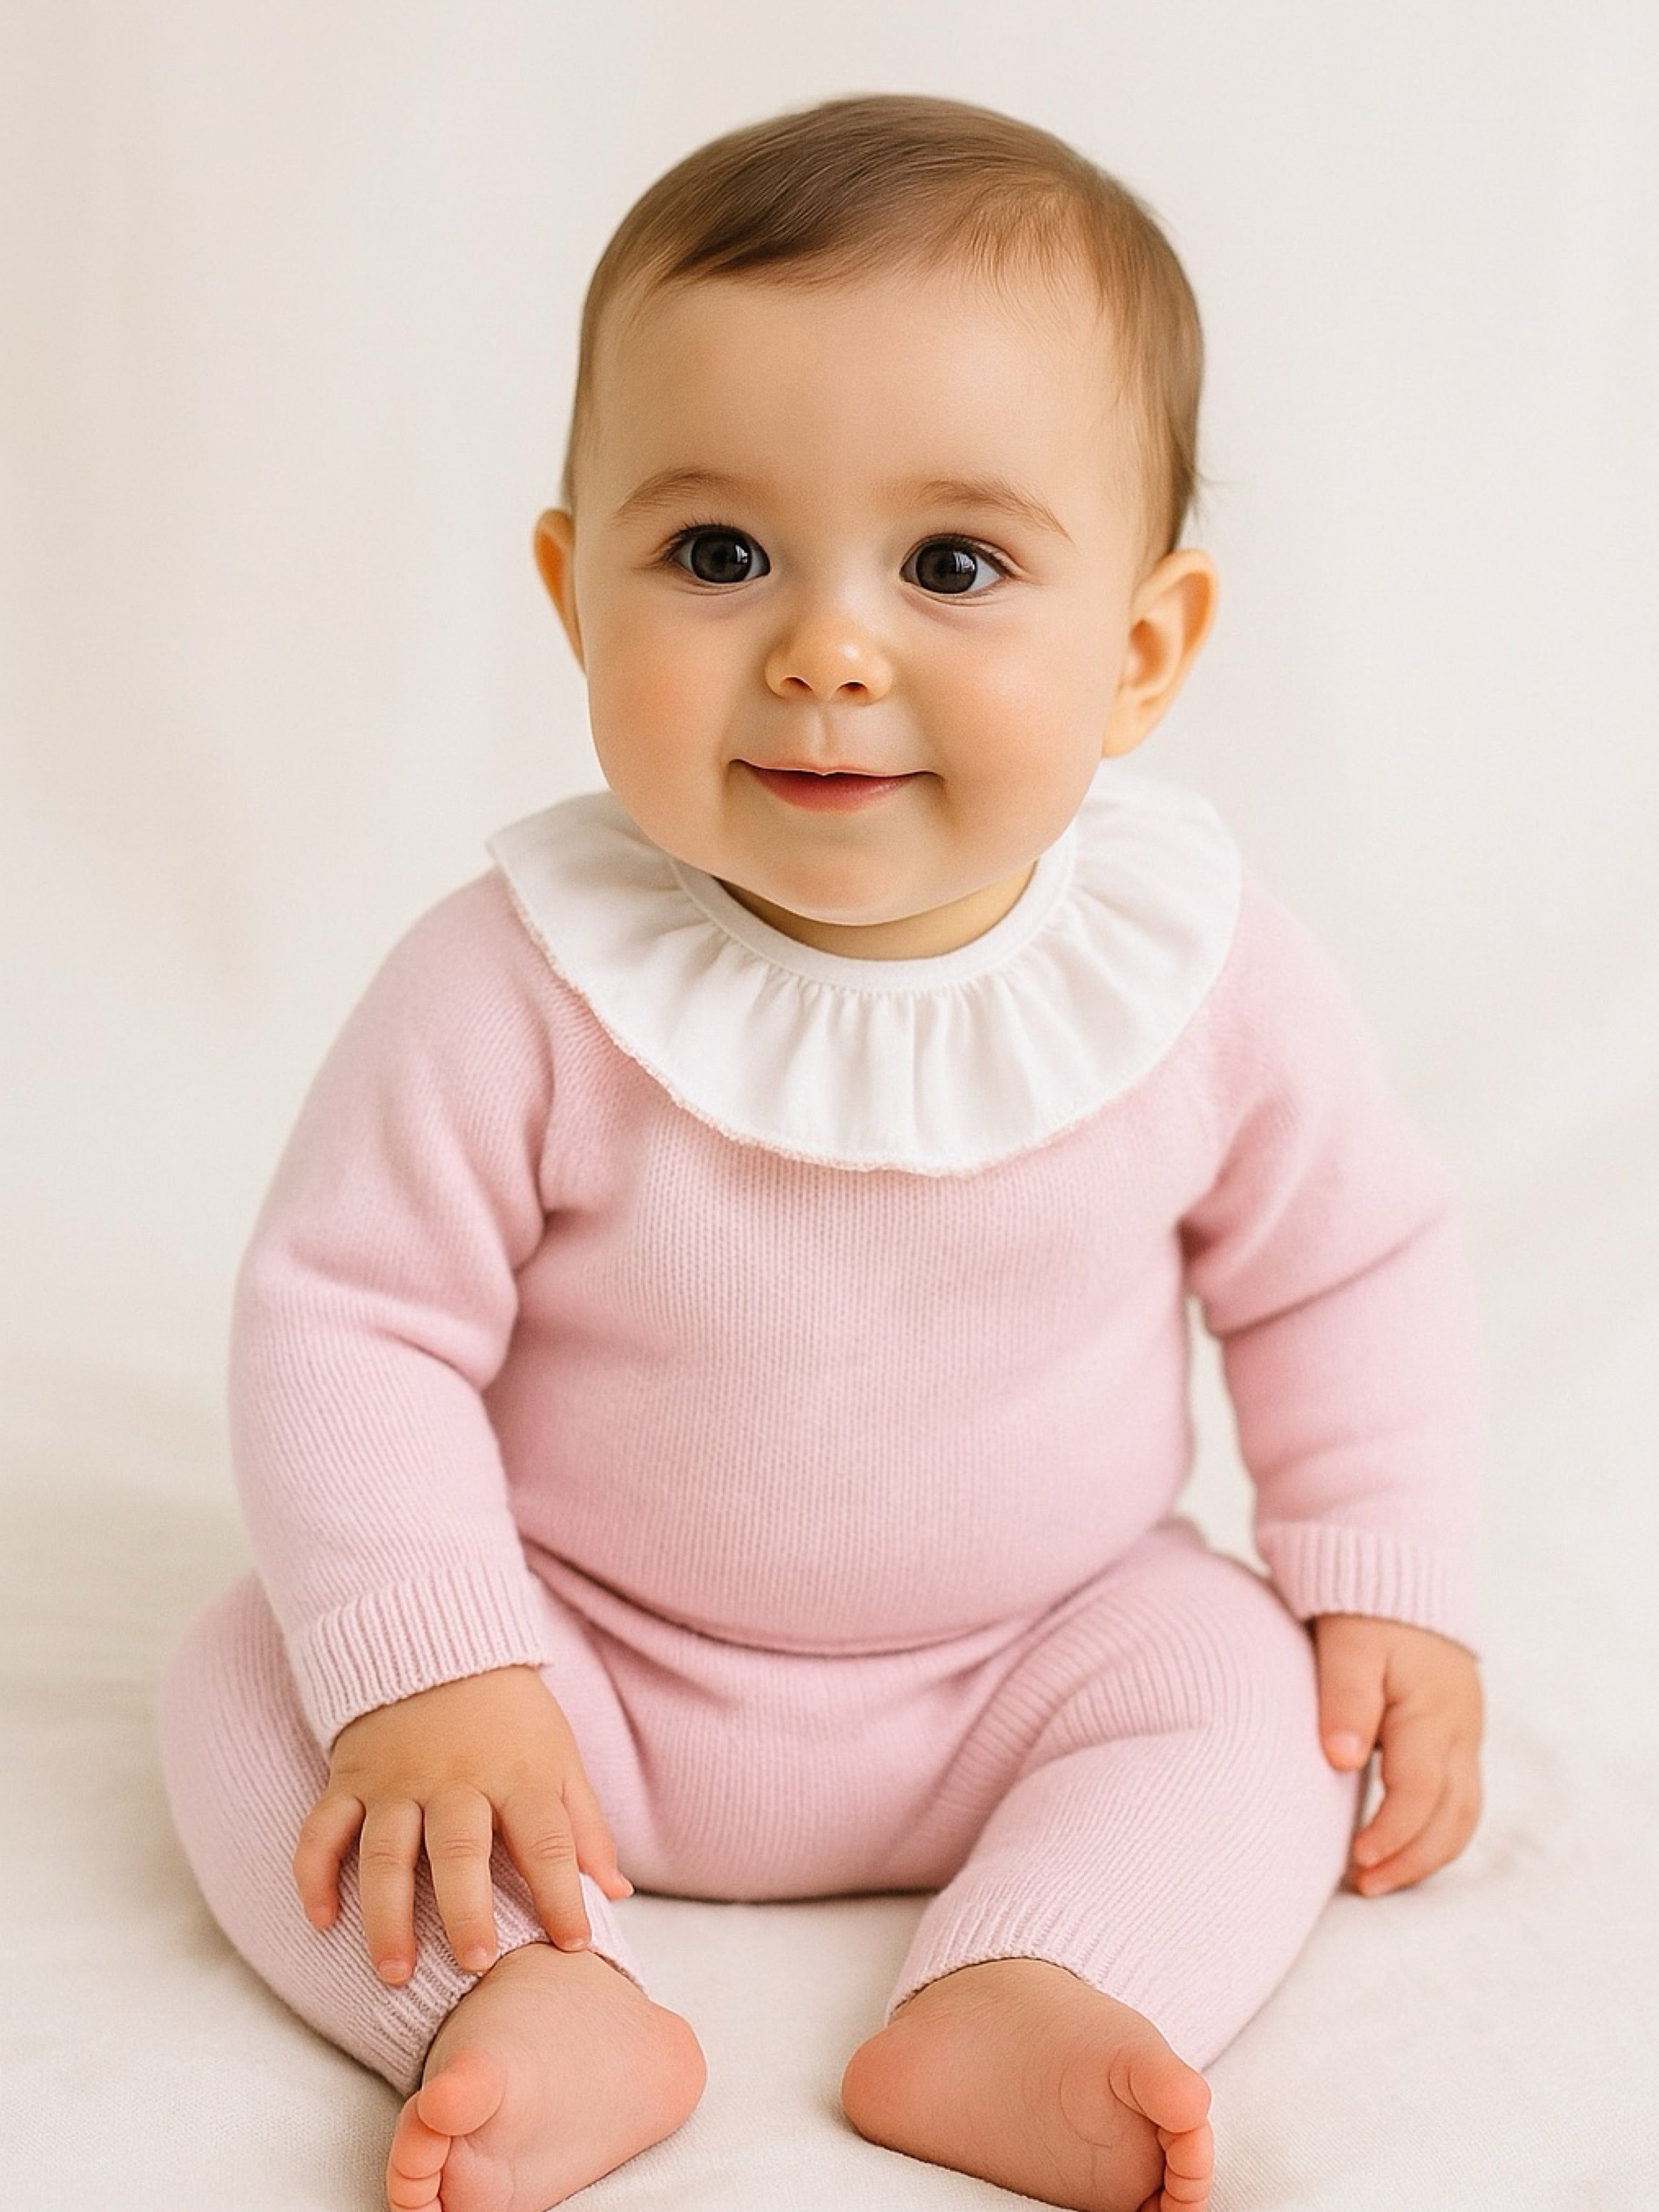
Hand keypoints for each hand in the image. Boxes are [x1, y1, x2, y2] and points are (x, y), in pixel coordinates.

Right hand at [292, 1664, 631, 1984]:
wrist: (437, 1643)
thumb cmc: (509, 1717)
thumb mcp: (559, 1758)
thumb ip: (585, 1827)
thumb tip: (617, 1892)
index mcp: (517, 1775)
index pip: (546, 1840)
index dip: (563, 1893)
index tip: (574, 1946)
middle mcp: (455, 1780)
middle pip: (460, 1850)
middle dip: (467, 1910)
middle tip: (476, 1965)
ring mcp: (396, 1780)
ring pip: (386, 1852)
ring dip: (387, 1914)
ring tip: (394, 1972)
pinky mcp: (349, 1777)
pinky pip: (323, 1829)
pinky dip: (315, 1874)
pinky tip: (321, 1920)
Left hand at [1312, 1614, 1482, 1895]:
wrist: (1398, 1574)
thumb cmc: (1366, 1610)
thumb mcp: (1348, 1645)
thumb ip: (1345, 1699)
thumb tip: (1340, 1758)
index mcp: (1432, 1714)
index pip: (1420, 1793)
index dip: (1392, 1834)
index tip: (1357, 1862)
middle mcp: (1459, 1731)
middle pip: (1451, 1817)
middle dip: (1412, 1860)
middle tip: (1364, 1886)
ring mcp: (1463, 1735)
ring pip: (1462, 1814)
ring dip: (1426, 1853)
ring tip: (1377, 1877)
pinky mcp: (1456, 1735)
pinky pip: (1458, 1797)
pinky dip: (1433, 1830)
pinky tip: (1397, 1843)